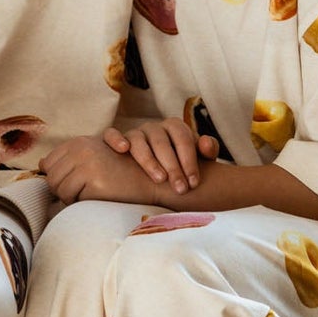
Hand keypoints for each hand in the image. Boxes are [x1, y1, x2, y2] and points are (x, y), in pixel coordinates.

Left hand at [42, 136, 153, 204]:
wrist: (148, 181)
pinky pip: (71, 199)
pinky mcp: (93, 180)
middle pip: (51, 178)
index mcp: (79, 142)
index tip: (74, 182)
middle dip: (62, 190)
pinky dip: (80, 203)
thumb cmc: (118, 173)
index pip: (48, 164)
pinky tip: (97, 197)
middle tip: (82, 192)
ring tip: (90, 194)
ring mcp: (87, 163)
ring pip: (59, 190)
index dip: (57, 178)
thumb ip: (68, 158)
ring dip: (70, 198)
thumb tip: (40, 163)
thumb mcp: (93, 157)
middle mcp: (81, 149)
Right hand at [102, 121, 218, 194]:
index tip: (193, 183)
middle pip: (161, 141)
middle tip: (180, 188)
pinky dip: (116, 138)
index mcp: (174, 127)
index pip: (182, 138)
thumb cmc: (179, 165)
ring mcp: (133, 133)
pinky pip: (111, 134)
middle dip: (172, 166)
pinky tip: (123, 149)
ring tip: (159, 179)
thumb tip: (207, 144)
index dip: (189, 160)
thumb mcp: (196, 159)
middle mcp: (153, 127)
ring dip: (149, 159)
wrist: (157, 171)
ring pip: (138, 139)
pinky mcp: (114, 140)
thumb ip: (206, 151)